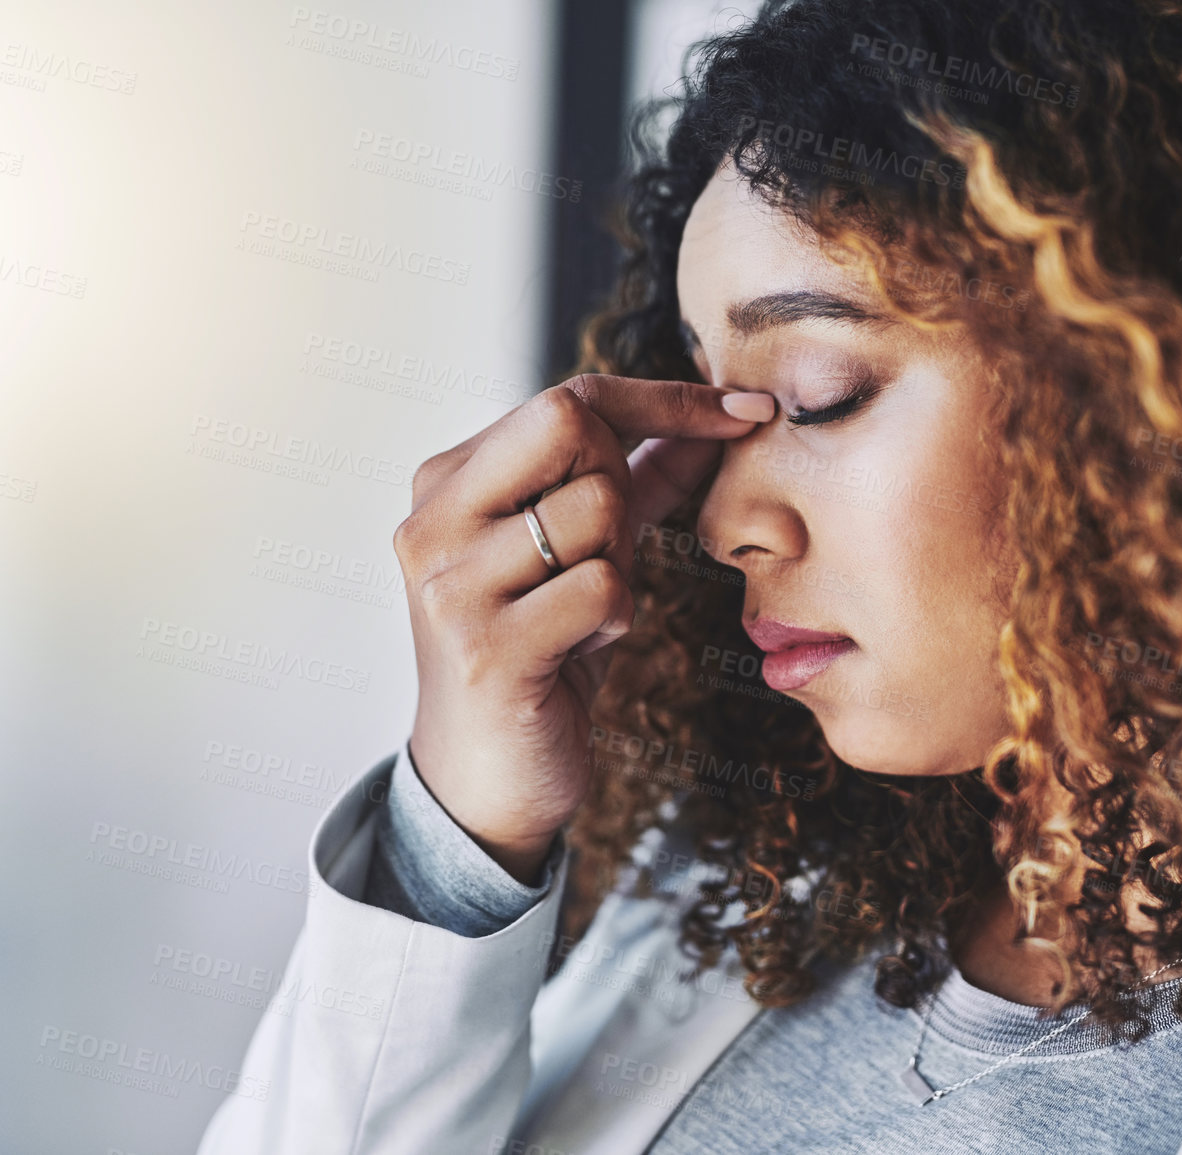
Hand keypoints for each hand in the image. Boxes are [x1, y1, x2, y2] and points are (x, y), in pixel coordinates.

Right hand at [394, 374, 774, 883]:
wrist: (481, 783)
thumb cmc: (539, 657)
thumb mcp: (585, 552)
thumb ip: (638, 480)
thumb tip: (716, 419)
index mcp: (446, 484)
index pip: (567, 398)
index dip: (665, 401)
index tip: (747, 410)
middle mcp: (433, 522)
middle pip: (575, 431)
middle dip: (621, 491)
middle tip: (602, 559)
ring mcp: (452, 584)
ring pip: (599, 510)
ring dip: (619, 568)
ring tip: (577, 616)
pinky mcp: (489, 648)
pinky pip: (605, 588)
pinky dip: (615, 620)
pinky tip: (576, 652)